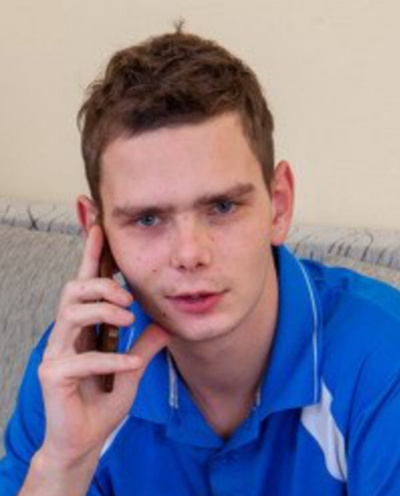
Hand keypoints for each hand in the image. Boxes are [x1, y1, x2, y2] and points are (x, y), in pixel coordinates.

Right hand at [38, 224, 170, 467]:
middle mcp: (65, 335)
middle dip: (101, 285)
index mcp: (82, 329)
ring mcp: (55, 354)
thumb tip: (164, 325)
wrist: (85, 440)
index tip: (98, 225)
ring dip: (103, 311)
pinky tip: (129, 364)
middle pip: (73, 290)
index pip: (84, 285)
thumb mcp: (132, 367)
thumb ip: (145, 345)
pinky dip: (110, 359)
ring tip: (127, 319)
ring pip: (70, 313)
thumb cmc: (103, 401)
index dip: (89, 255)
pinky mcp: (52, 375)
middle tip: (128, 300)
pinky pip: (81, 359)